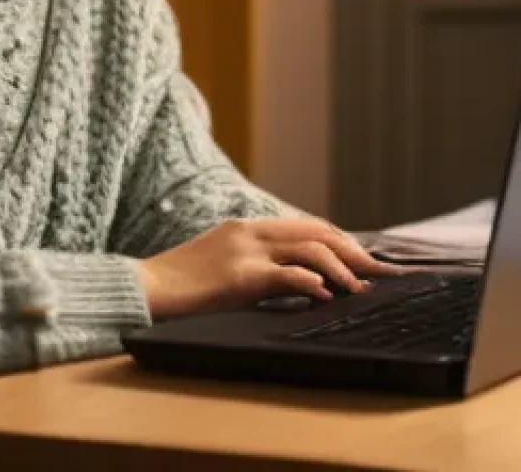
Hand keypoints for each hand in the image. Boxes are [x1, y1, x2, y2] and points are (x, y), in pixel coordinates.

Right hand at [135, 217, 410, 319]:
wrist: (144, 288)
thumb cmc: (182, 284)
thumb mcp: (223, 262)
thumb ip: (258, 264)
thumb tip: (300, 280)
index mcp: (249, 227)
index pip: (307, 226)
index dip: (340, 240)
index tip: (363, 259)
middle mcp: (252, 231)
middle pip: (316, 231)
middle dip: (352, 250)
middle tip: (376, 271)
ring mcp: (246, 251)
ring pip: (310, 248)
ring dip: (341, 269)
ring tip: (358, 288)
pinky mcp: (240, 276)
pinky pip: (288, 274)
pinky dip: (313, 282)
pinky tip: (326, 295)